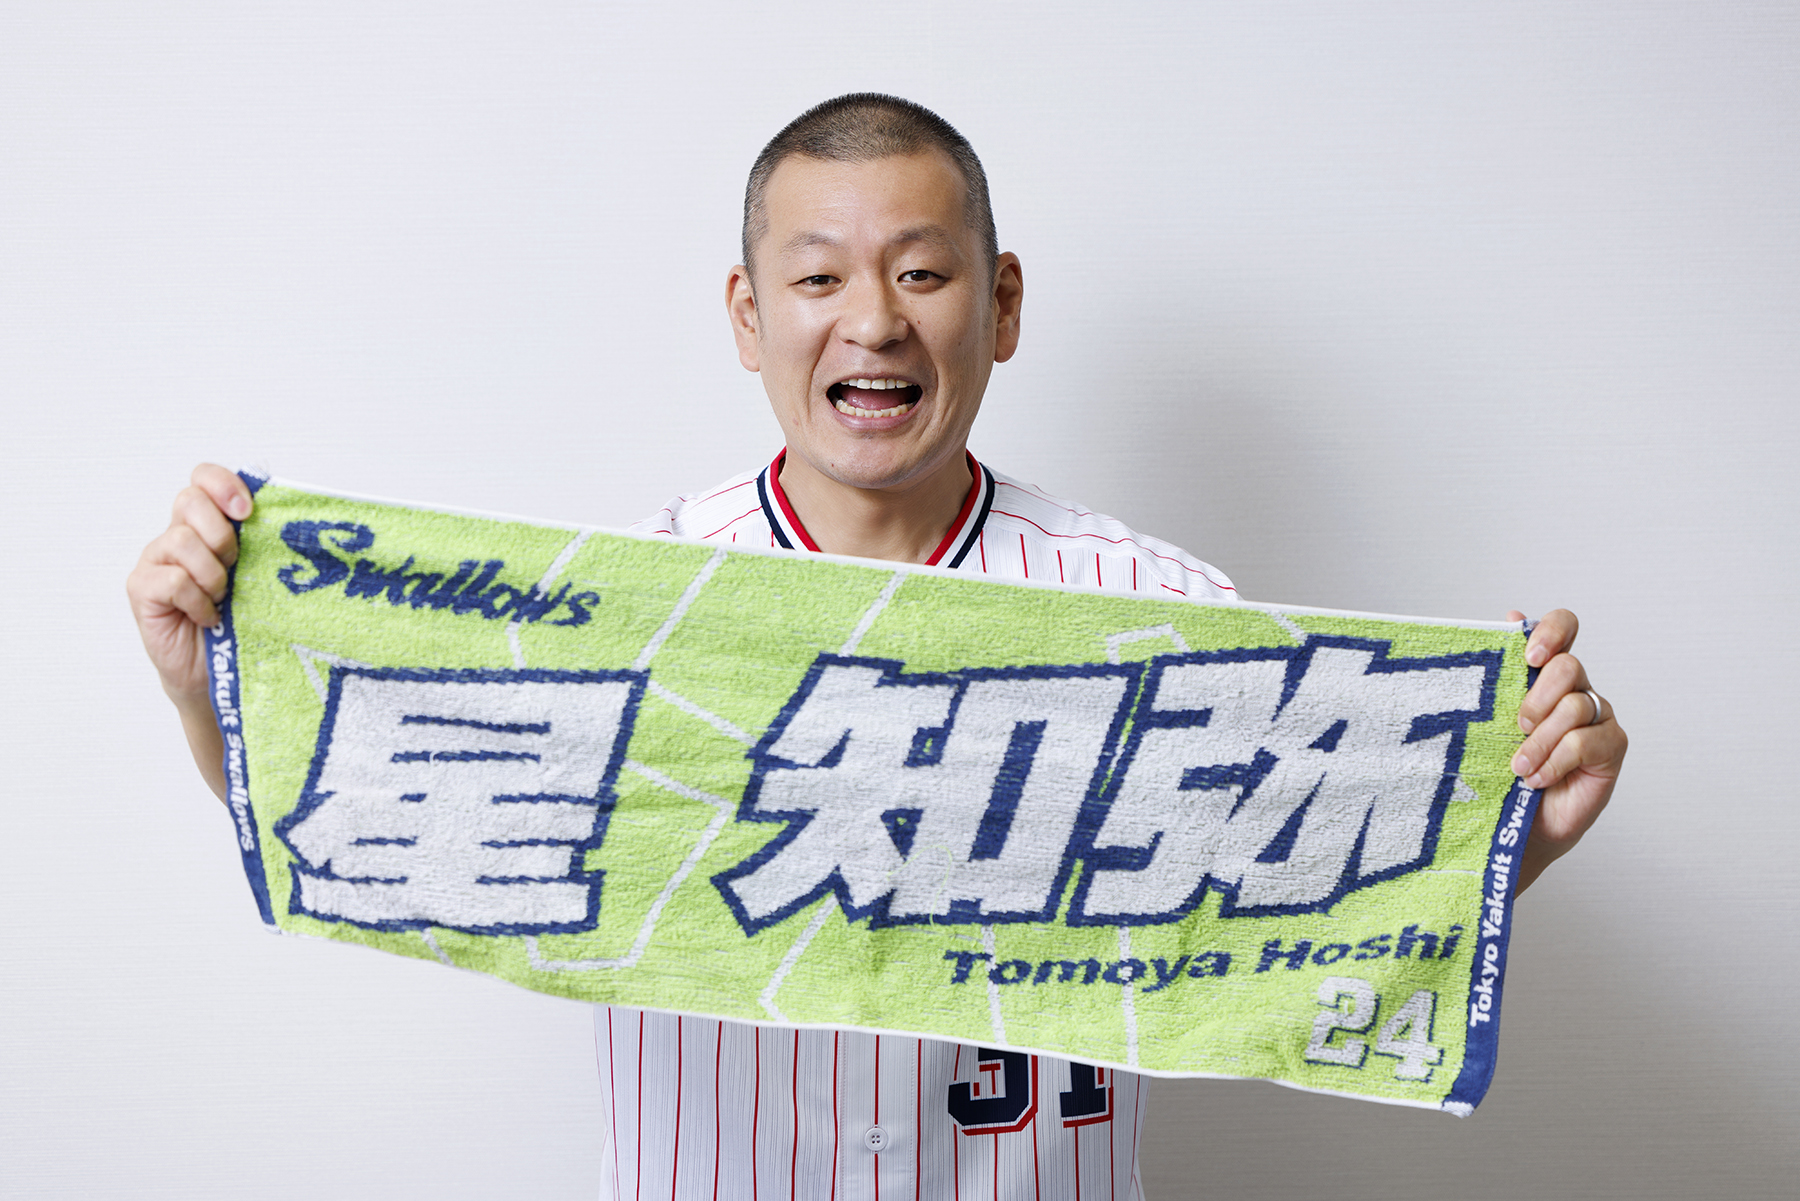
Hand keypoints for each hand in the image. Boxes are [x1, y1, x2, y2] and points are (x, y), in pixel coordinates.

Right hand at [125, 464, 253, 798]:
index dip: (223, 484)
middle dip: (221, 534)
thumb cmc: (244, 623)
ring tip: (222, 598)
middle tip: (236, 566)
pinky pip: (171, 579)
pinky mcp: (142, 588)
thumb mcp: (261, 577)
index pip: (203, 478)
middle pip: (188, 500)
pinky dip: (196, 599)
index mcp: (207, 525)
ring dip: (212, 574)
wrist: (218, 674)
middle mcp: (177, 537)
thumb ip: (266, 544)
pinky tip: (208, 617)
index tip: (249, 512)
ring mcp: (155, 561)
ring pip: (182, 541)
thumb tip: (299, 517)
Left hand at [1505, 609, 1626, 893]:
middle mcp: (1577, 689)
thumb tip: (1510, 614)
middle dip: (1538, 695)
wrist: (1518, 824)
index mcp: (1546, 674)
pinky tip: (1538, 778)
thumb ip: (1503, 674)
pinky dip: (1556, 760)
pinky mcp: (1610, 747)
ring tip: (1518, 766)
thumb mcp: (1492, 721)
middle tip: (1517, 724)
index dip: (1552, 632)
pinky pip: (1586, 742)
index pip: (1563, 628)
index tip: (1528, 657)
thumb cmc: (1502, 769)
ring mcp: (1598, 717)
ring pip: (1575, 706)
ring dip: (1540, 739)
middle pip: (1569, 666)